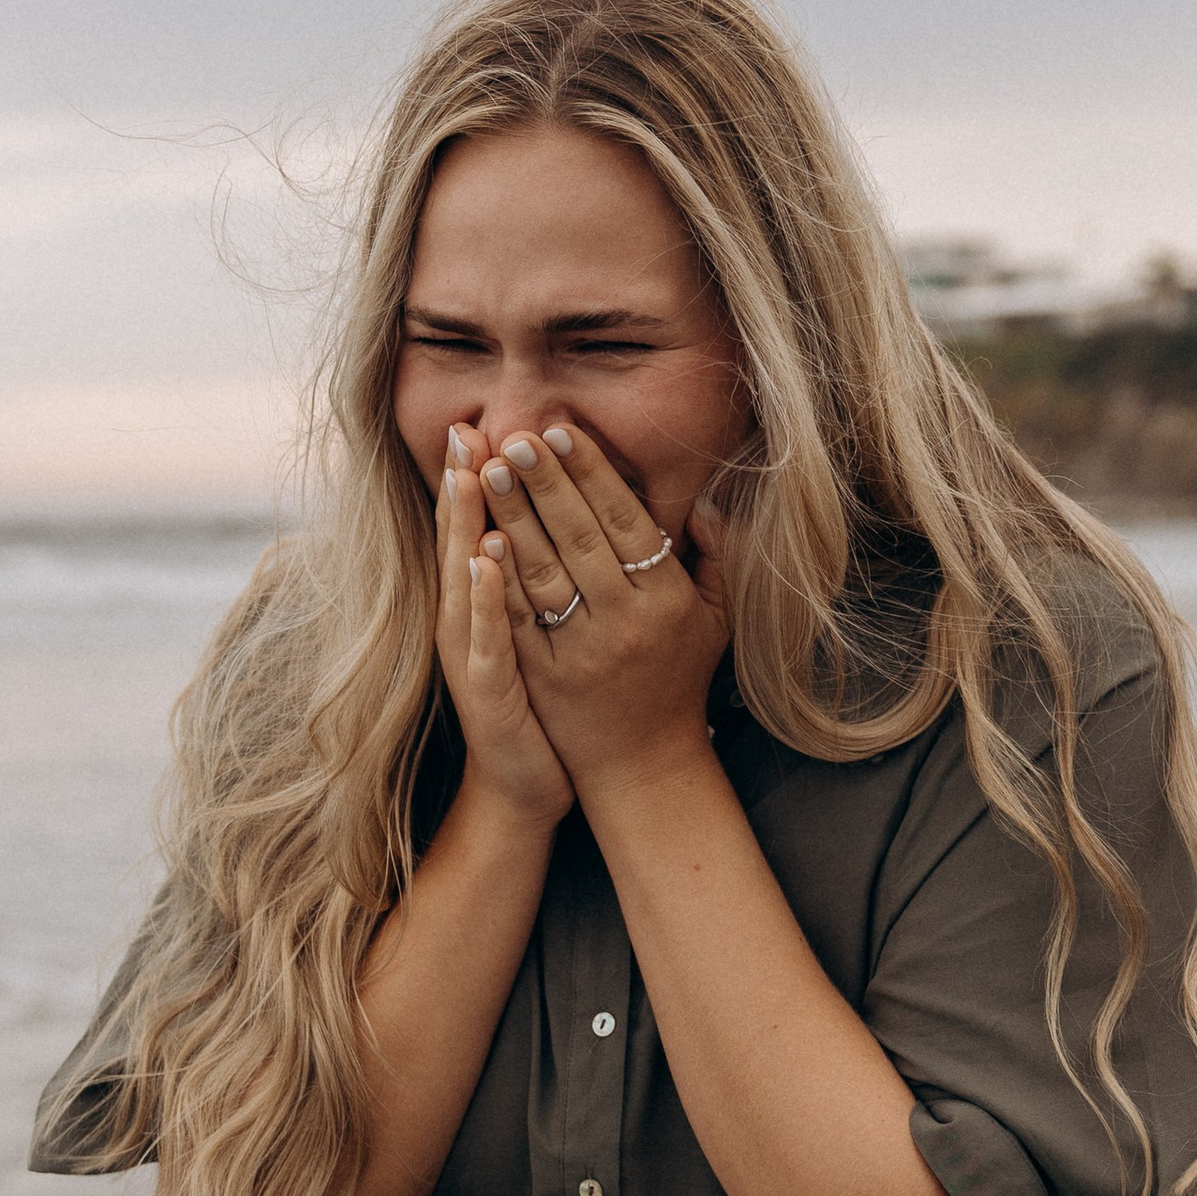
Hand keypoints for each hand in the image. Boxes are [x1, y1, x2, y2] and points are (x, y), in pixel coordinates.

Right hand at [435, 428, 574, 827]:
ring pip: (464, 579)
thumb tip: (541, 525)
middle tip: (466, 426)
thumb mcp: (538, 632)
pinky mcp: (489, 688)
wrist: (523, 783)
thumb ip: (543, 577)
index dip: (473, 477)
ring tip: (466, 475)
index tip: (479, 421)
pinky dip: (483, 597)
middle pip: (460, 540)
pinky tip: (485, 560)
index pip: (476, 528)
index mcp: (483, 603)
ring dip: (463, 527)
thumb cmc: (541, 702)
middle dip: (463, 482)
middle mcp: (467, 621)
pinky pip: (488, 635)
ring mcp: (472, 654)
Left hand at [472, 423, 730, 797]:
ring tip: (487, 469)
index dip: (591, 473)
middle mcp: (626, 622)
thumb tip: (704, 500)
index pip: (625, 521)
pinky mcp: (545, 678)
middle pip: (580, 537)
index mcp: (667, 599)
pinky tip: (479, 542)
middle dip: (545, 482)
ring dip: (514, 518)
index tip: (562, 429)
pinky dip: (499, 581)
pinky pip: (520, 620)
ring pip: (544, 572)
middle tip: (514, 435)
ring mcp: (583, 651)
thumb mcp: (716, 619)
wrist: (646, 766)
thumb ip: (717, 557)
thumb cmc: (679, 679)